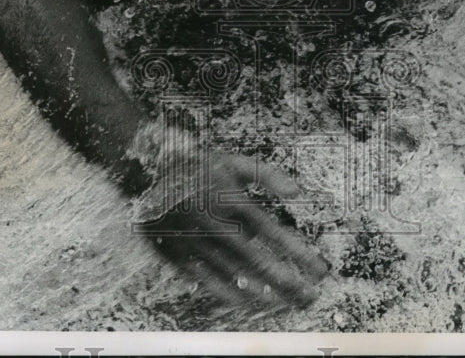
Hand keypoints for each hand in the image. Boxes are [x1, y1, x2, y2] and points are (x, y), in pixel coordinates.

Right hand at [136, 152, 327, 308]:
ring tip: (286, 302)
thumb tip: (297, 192)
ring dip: (263, 291)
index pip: (275, 234)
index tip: (320, 269)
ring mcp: (197, 243)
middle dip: (288, 281)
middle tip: (310, 297)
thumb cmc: (196, 164)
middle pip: (259, 262)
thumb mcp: (234, 161)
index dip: (299, 254)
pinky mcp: (178, 255)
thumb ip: (268, 174)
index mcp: (234, 202)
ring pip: (235, 275)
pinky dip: (227, 292)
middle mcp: (218, 226)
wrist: (145, 168)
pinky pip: (206, 281)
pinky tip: (246, 301)